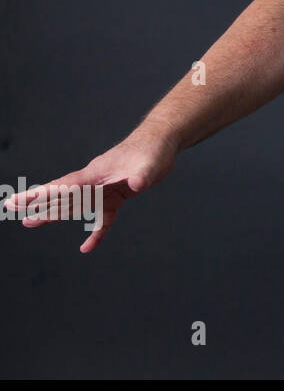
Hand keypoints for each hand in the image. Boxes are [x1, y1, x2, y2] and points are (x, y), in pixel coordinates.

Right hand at [2, 126, 178, 251]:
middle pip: (61, 196)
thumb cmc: (153, 150)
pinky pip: (102, 218)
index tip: (15, 200)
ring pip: (75, 206)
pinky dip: (96, 232)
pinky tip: (87, 247)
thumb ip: (141, 175)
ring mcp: (104, 189)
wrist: (162, 142)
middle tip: (12, 211)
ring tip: (30, 222)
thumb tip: (137, 184)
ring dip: (54, 215)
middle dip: (37, 204)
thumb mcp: (149, 164)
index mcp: (95, 174)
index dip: (39, 195)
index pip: (61, 186)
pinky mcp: (117, 195)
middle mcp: (95, 182)